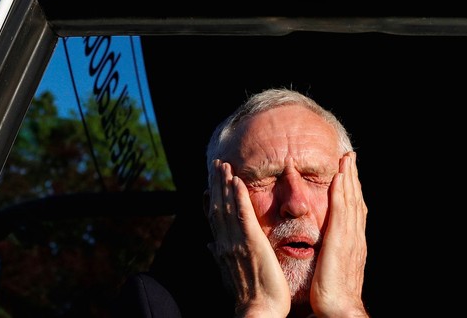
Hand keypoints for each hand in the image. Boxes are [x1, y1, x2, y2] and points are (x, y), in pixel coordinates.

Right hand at [207, 160, 290, 317]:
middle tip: (216, 164)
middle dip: (216, 183)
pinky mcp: (251, 242)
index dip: (210, 198)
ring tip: (225, 165)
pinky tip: (237, 181)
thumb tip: (208, 246)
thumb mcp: (229, 275)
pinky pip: (243, 214)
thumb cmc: (249, 296)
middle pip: (217, 206)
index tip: (208, 183)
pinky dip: (238, 196)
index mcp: (221, 249)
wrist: (257, 311)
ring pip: (226, 206)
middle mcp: (225, 242)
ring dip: (225, 183)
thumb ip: (219, 257)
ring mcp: (236, 241)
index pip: (213, 218)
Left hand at [310, 152, 369, 317]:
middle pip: (356, 200)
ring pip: (351, 201)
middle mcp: (355, 237)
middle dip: (352, 178)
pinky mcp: (341, 240)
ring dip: (349, 178)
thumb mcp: (330, 270)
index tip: (346, 173)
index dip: (351, 191)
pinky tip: (340, 178)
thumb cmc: (331, 296)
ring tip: (346, 159)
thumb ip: (328, 256)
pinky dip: (343, 193)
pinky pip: (342, 211)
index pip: (352, 211)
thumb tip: (321, 250)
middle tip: (350, 157)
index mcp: (351, 243)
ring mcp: (350, 237)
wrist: (340, 309)